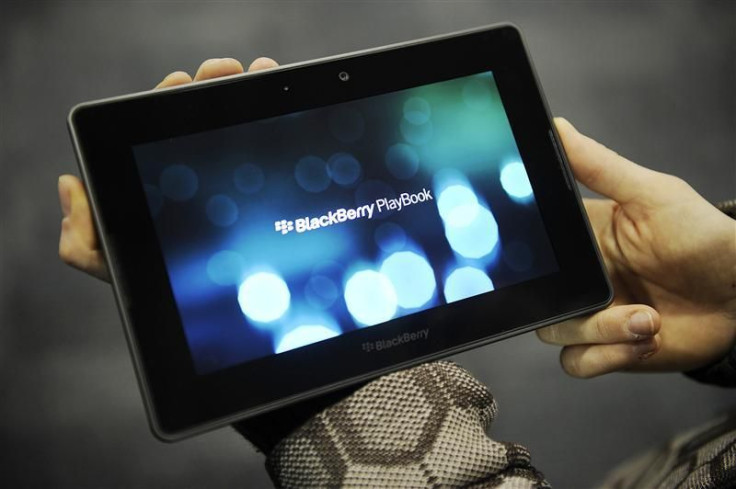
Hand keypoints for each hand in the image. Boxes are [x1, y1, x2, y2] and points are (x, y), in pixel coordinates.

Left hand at [58, 57, 277, 280]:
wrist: (201, 311)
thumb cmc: (155, 287)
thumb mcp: (111, 266)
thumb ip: (81, 241)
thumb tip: (70, 186)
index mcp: (152, 177)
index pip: (155, 127)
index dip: (166, 100)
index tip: (182, 82)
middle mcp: (187, 171)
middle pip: (198, 116)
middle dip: (211, 86)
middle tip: (226, 71)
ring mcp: (223, 176)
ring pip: (232, 123)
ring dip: (245, 92)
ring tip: (260, 72)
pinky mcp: (255, 189)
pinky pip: (263, 146)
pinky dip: (273, 118)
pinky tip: (279, 94)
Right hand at [537, 118, 735, 377]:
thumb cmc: (703, 237)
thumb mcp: (650, 194)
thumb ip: (598, 166)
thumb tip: (555, 127)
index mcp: (580, 239)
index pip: (531, 247)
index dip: (524, 257)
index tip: (544, 263)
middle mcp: (579, 279)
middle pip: (536, 299)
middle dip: (575, 309)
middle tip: (625, 300)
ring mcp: (592, 315)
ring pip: (554, 333)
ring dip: (601, 333)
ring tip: (647, 320)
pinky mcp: (609, 349)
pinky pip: (577, 362)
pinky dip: (605, 356)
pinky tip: (644, 339)